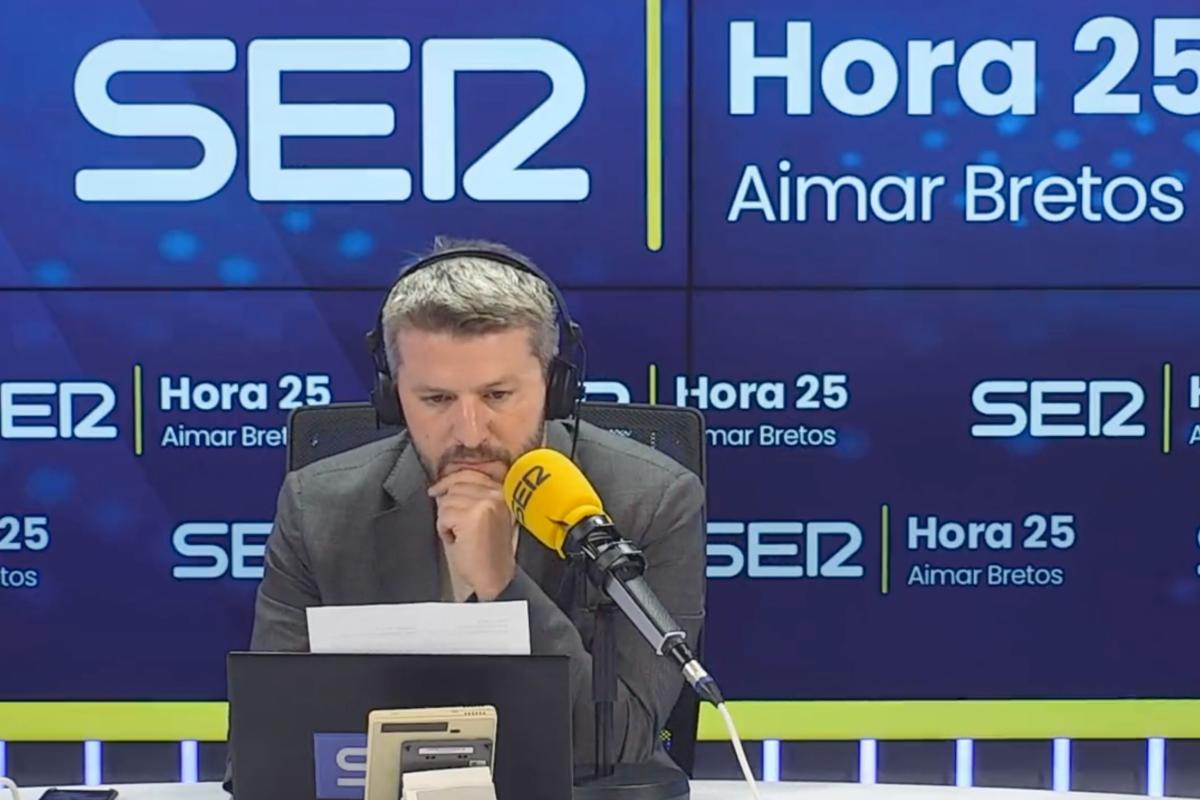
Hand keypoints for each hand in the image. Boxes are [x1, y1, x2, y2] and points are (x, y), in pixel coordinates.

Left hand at [427, 469, 515, 600]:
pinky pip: (443, 516)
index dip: (449, 481)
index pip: (470, 474)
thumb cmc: (488, 554)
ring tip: (461, 536)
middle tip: (457, 528)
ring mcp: (484, 504)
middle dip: (449, 507)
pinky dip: (445, 530)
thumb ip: (471, 498)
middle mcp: (496, 495)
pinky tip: (457, 541)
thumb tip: (444, 488)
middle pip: (455, 486)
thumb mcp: (486, 518)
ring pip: (447, 501)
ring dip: (447, 520)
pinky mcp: (472, 517)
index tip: (436, 488)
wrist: (494, 578)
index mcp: (502, 493)